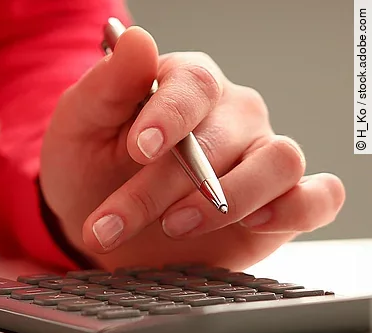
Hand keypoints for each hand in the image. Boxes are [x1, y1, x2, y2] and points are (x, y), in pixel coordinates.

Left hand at [40, 26, 344, 270]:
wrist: (94, 222)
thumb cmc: (89, 165)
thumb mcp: (81, 124)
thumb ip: (107, 84)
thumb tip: (136, 40)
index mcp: (186, 84)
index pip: (195, 85)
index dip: (169, 115)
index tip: (137, 149)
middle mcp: (233, 115)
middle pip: (220, 140)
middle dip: (158, 189)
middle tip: (109, 224)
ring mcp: (259, 157)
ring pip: (278, 162)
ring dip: (226, 201)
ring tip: (172, 227)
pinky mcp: (280, 204)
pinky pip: (317, 198)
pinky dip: (297, 208)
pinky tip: (254, 222)